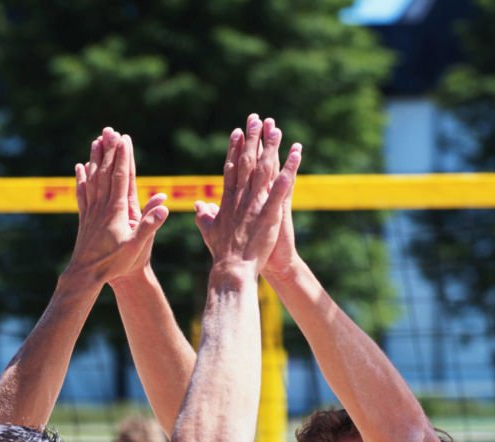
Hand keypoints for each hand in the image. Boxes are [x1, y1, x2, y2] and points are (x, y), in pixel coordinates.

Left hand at [68, 128, 168, 284]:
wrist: (86, 275)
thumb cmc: (113, 263)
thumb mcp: (136, 246)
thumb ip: (150, 225)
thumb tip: (164, 206)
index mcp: (116, 210)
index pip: (120, 177)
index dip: (122, 156)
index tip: (124, 138)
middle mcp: (102, 206)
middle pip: (105, 172)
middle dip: (108, 150)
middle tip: (109, 130)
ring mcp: (91, 211)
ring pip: (92, 178)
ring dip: (94, 159)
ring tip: (96, 141)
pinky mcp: (84, 218)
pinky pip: (82, 193)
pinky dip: (81, 178)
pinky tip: (79, 168)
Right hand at [194, 114, 300, 275]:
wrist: (232, 270)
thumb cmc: (221, 254)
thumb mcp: (209, 232)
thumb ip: (204, 216)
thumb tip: (198, 206)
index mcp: (228, 201)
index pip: (231, 168)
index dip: (234, 149)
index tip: (237, 132)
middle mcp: (241, 198)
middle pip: (247, 162)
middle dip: (251, 138)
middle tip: (255, 118)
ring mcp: (255, 204)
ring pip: (264, 169)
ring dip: (270, 147)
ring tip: (276, 128)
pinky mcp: (269, 213)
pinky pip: (282, 187)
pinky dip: (290, 169)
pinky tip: (296, 154)